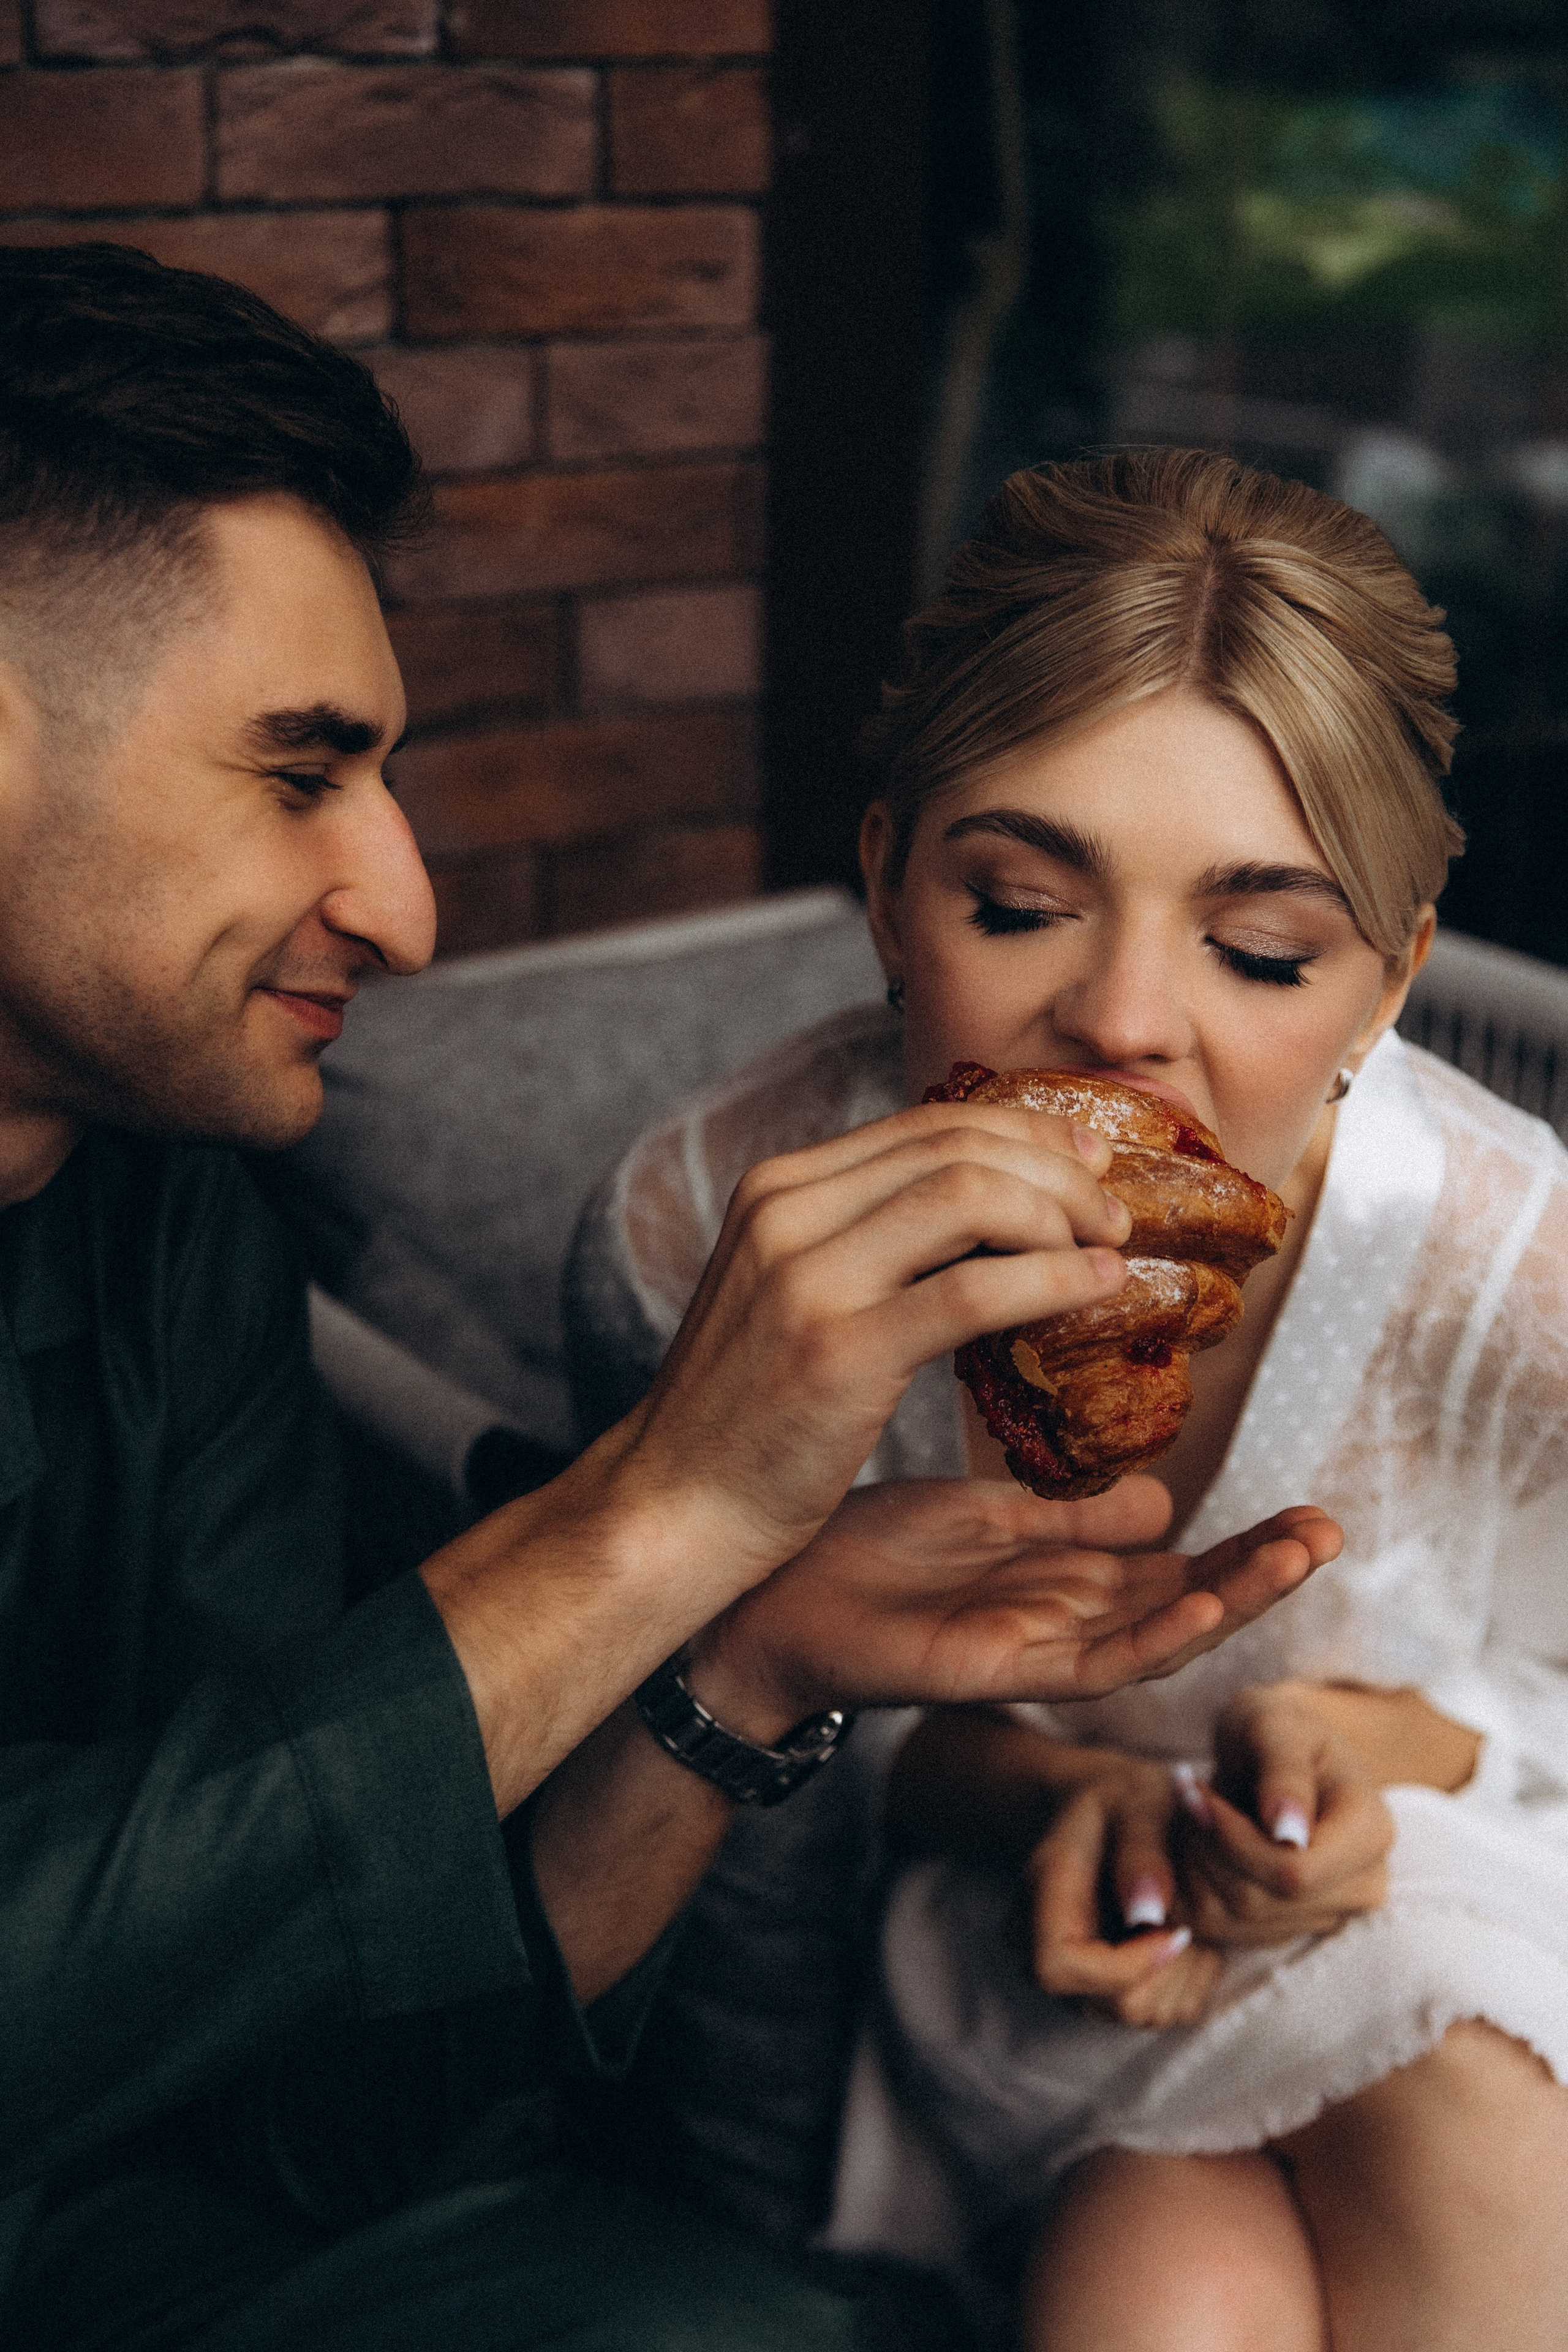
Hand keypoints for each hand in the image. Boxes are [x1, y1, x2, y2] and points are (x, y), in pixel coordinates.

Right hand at [425, 1098, 1137, 1814]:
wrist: (671, 1507)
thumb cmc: (744, 1413)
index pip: (924, 1124)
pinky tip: (1093, 1290)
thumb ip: (860, 1237)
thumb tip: (979, 1205)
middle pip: (956, 1147)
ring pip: (970, 1198)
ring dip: (1061, 1216)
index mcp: (775, 1190)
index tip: (1085, 1160)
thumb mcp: (786, 1292)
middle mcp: (786, 1214)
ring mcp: (808, 1278)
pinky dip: (1052, 1280)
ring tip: (1109, 1249)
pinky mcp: (840, 1350)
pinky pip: (975, 1290)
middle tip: (1112, 1212)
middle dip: (1056, 1168)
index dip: (1022, 1132)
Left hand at [687, 1476, 1340, 1737]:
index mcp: (1066, 1580)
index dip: (1247, 1547)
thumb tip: (1165, 1498)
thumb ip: (1077, 1520)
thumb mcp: (991, 1519)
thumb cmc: (870, 1557)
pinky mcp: (999, 1669)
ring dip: (1235, 1599)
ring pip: (1160, 1635)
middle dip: (1263, 1573)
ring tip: (1302, 1555)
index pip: (1179, 1567)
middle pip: (1187, 1602)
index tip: (1311, 1513)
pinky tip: (1204, 1604)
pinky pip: (1095, 1664)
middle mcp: (1065, 1621)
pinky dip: (1155, 1635)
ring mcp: (1037, 1649)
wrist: (772, 1596)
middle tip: (1332, 1530)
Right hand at [1025, 1756, 1222, 2027]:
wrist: (1106, 1811)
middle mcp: (1039, 1944)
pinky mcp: (1098, 1990)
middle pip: (1111, 2002)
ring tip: (1191, 1920)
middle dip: (1171, 1968)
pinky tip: (1184, 1936)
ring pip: (1137, 2014)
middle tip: (1196, 1918)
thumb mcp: (1139, 1800)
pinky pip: (1154, 2014)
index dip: (1126, 1965)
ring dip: (1182, 1975)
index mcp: (1042, 1892)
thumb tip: (1149, 1915)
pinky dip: (1184, 1983)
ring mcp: (1067, 1974)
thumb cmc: (1125, 1799)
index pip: (1059, 1965)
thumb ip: (1142, 1851)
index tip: (1179, 1929)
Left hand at [1174, 1682, 1393, 1948]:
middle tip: (1185, 1794)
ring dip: (1195, 1863)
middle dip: (1207, 1847)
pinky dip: (1193, 1884)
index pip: (1295, 1873)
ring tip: (1193, 1809)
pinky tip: (1197, 1839)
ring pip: (1234, 1919)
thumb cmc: (1278, 1729)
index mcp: (1371, 1832)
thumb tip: (1290, 1835)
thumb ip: (1284, 1773)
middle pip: (1261, 1900)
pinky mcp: (1288, 1928)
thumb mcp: (1278, 1727)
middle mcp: (1361, 1885)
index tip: (1194, 1791)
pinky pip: (1220, 1928)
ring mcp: (1327, 1914)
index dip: (1233, 1839)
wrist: (1278, 1751)